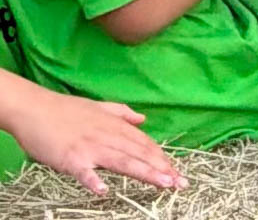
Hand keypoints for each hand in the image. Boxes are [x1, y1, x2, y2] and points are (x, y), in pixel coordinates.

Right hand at [9, 80, 186, 194]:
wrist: (35, 108)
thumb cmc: (66, 110)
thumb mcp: (99, 107)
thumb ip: (122, 114)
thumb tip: (143, 119)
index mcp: (114, 125)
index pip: (144, 143)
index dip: (161, 157)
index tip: (177, 170)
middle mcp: (107, 135)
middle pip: (138, 153)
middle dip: (161, 168)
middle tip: (180, 182)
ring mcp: (90, 147)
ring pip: (122, 161)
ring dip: (144, 172)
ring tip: (163, 183)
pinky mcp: (71, 158)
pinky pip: (84, 171)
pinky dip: (93, 180)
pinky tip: (103, 190)